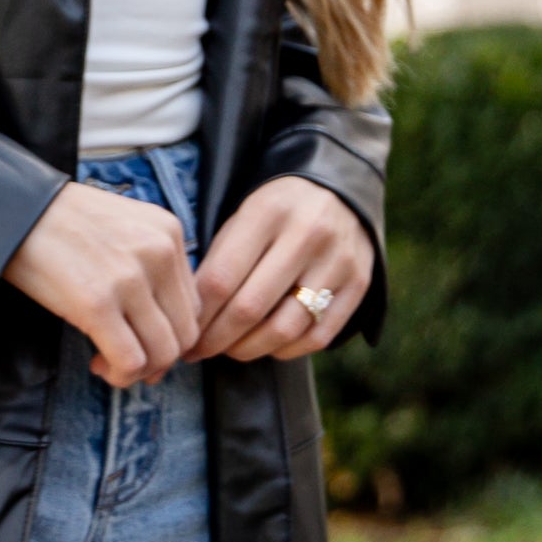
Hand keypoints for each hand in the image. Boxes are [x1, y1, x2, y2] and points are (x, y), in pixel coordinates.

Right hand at [2, 180, 198, 384]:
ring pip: (163, 352)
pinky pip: (130, 360)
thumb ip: (152, 265)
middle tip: (130, 362)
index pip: (196, 304)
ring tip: (110, 365)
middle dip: (160, 359)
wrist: (15, 208)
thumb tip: (163, 326)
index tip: (144, 341)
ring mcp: (129, 279)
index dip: (173, 334)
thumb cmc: (63, 222)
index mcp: (169, 232)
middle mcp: (158, 253)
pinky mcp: (96, 303)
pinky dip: (120, 375)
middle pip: (186, 333)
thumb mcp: (126, 227)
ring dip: (139, 371)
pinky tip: (99, 364)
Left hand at [188, 179, 373, 361]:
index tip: (182, 333)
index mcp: (268, 211)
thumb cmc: (277, 211)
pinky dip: (285, 350)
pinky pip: (317, 337)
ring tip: (229, 350)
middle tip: (198, 351)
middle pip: (250, 308)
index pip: (221, 278)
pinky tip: (267, 346)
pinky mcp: (359, 284)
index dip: (197, 316)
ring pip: (284, 329)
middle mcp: (308, 233)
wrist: (341, 190)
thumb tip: (191, 318)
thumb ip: (219, 260)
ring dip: (247, 350)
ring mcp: (338, 260)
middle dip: (216, 339)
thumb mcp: (243, 216)